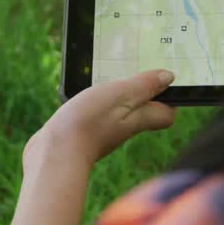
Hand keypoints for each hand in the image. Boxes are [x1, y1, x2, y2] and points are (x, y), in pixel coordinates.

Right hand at [25, 70, 176, 172]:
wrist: (54, 153)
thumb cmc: (89, 122)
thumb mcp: (121, 94)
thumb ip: (144, 85)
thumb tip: (168, 78)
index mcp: (138, 119)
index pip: (165, 114)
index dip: (169, 97)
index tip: (164, 80)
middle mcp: (124, 128)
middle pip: (142, 111)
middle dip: (142, 92)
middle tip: (136, 71)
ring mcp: (103, 132)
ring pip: (118, 112)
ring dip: (117, 95)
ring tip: (109, 76)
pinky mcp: (83, 133)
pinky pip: (96, 115)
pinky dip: (95, 103)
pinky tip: (85, 92)